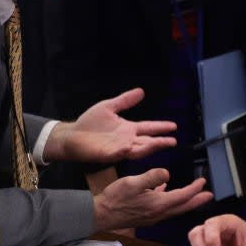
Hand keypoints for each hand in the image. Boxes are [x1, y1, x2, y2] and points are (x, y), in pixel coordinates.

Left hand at [45, 88, 177, 162]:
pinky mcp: (108, 154)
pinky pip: (120, 153)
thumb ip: (125, 100)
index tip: (174, 126)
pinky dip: (126, 151)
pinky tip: (132, 148)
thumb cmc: (89, 123)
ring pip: (139, 149)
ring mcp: (119, 148)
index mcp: (128, 129)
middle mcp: (127, 140)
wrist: (72, 135)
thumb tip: (141, 91)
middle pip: (148, 141)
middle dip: (161, 141)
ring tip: (161, 144)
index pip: (148, 127)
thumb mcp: (108, 107)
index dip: (160, 127)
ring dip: (150, 147)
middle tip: (173, 141)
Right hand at [92, 168, 212, 231]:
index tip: (203, 181)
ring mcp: (152, 216)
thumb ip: (152, 177)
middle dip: (197, 200)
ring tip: (194, 195)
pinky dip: (169, 200)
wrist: (99, 215)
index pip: (183, 196)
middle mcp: (159, 213)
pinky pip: (163, 208)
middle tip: (209, 195)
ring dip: (186, 201)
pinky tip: (165, 191)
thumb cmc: (114, 198)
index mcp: (158, 204)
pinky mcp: (146, 216)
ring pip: (175, 208)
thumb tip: (167, 174)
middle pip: (183, 206)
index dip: (194, 189)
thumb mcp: (133, 182)